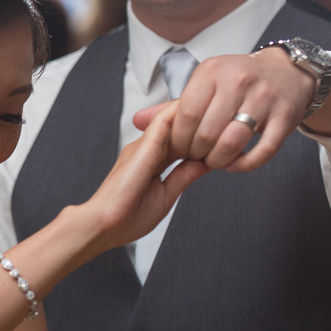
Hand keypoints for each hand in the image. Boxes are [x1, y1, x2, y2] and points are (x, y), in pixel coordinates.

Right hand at [79, 102, 209, 251]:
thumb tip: (205, 163)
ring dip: (196, 112)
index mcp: (150, 160)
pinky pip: (165, 122)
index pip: (179, 138)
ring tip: (220, 105)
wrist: (103, 225)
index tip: (222, 131)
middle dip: (201, 117)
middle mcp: (145, 148)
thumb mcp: (167, 195)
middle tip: (227, 112)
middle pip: (177, 124)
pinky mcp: (143, 147)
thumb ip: (183, 175)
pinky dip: (185, 116)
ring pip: (173, 118)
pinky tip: (205, 110)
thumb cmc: (127, 218)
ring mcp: (143, 146)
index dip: (199, 132)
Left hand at [134, 48, 314, 171]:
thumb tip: (137, 122)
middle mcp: (238, 81)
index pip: (186, 114)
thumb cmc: (238, 81)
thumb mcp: (205, 84)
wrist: (286, 72)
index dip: (178, 139)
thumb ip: (172, 106)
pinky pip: (263, 151)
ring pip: (232, 142)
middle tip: (195, 157)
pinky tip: (234, 164)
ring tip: (213, 161)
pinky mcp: (285, 116)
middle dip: (196, 152)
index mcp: (212, 71)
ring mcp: (264, 98)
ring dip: (218, 160)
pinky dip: (245, 164)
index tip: (178, 149)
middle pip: (207, 132)